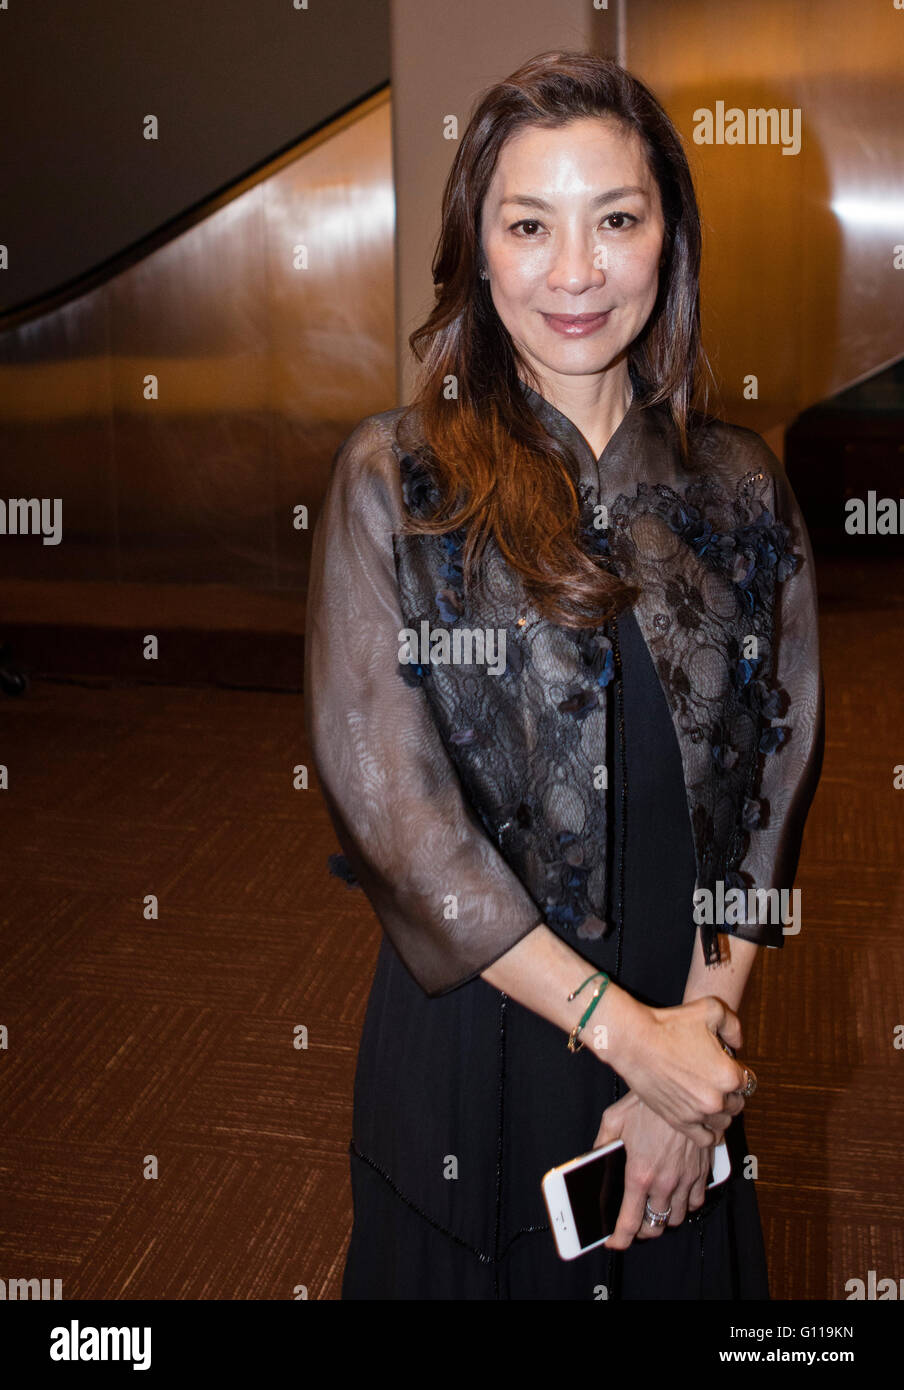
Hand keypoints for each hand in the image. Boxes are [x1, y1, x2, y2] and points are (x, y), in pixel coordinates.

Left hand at [594, 1091, 723, 1251]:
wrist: (681, 1088)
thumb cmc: (645, 1103)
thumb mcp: (613, 1120)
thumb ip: (601, 1144)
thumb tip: (592, 1159)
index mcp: (639, 1174)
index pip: (629, 1222)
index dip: (619, 1238)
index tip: (614, 1242)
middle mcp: (664, 1183)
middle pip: (655, 1227)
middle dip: (643, 1230)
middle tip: (636, 1222)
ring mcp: (685, 1179)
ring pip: (677, 1217)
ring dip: (665, 1218)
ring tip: (655, 1208)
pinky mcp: (701, 1171)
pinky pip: (696, 1201)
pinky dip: (686, 1203)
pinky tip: (677, 1194)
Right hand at [611, 994, 747, 1145]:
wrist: (634, 1041)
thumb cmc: (668, 1026)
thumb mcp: (710, 1010)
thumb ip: (734, 1026)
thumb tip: (739, 1042)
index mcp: (728, 1075)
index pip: (747, 1081)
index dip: (736, 1070)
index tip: (724, 1065)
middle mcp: (716, 1099)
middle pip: (737, 1104)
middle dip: (730, 1092)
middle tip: (715, 1080)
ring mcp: (698, 1113)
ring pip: (723, 1122)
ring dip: (721, 1112)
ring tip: (709, 1099)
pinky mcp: (679, 1121)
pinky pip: (705, 1139)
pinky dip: (710, 1134)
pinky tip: (707, 1123)